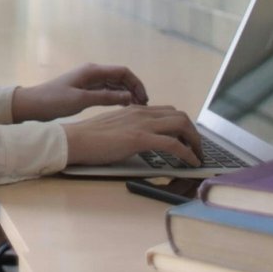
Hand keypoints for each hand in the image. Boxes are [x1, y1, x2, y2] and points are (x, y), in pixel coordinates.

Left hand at [11, 63, 148, 121]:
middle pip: (121, 77)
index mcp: (92, 71)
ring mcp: (89, 81)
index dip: (136, 84)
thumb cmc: (54, 100)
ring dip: (127, 94)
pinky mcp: (85, 89)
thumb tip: (129, 96)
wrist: (33, 104)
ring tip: (137, 109)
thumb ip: (106, 97)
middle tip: (143, 107)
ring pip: (115, 84)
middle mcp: (92, 72)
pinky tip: (123, 107)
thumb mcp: (82, 100)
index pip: (123, 72)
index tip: (144, 99)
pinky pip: (107, 90)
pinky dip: (117, 97)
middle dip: (134, 89)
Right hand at [61, 105, 202, 167]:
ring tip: (197, 156)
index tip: (186, 140)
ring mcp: (142, 124)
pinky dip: (188, 153)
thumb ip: (130, 128)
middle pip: (180, 116)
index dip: (182, 126)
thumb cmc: (90, 137)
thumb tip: (142, 139)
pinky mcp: (140, 138)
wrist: (75, 140)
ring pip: (181, 125)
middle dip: (194, 133)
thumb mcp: (115, 127)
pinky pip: (174, 144)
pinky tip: (191, 162)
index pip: (168, 112)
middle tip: (197, 149)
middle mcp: (141, 112)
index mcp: (135, 109)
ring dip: (195, 141)